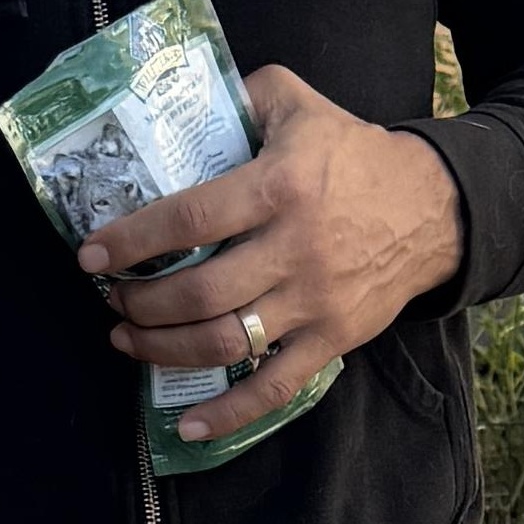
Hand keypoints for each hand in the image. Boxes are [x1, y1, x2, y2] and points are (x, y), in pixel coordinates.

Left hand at [80, 64, 465, 448]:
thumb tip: (180, 100)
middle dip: (142, 303)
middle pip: (200, 291)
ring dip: (165, 350)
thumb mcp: (297, 103)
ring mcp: (313, 302)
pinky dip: (230, 413)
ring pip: (226, 341)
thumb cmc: (354, 154)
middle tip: (112, 299)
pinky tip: (188, 427)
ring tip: (129, 340)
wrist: (432, 209)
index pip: (191, 219)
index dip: (134, 241)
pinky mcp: (332, 339)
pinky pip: (275, 386)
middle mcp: (294, 249)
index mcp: (279, 187)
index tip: (91, 255)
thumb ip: (240, 95)